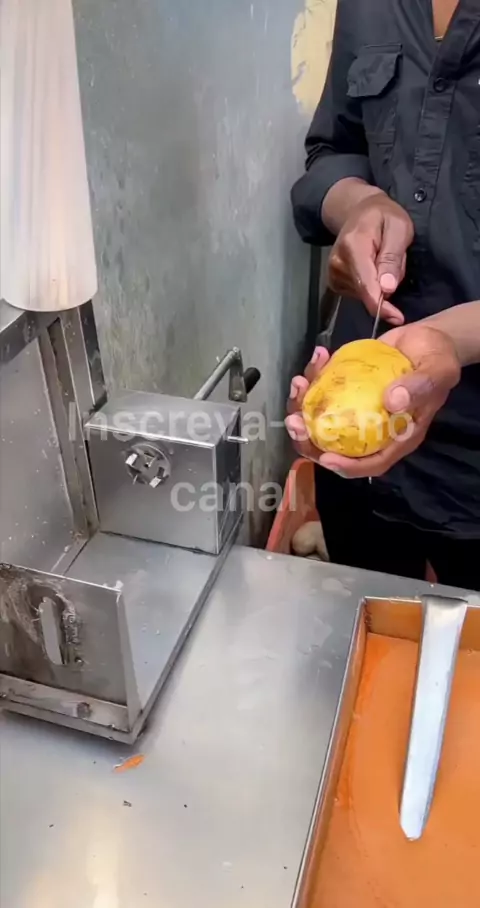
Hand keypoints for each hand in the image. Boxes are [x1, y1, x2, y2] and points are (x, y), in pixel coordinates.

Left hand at [285, 325, 460, 478]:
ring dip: (304, 404)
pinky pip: (325, 389)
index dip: (347, 466)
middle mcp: (373, 427)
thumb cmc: (438, 360)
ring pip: (323, 416)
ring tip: (299, 382)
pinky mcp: (347, 388)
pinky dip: (316, 375)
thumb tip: (392, 402)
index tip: (326, 458)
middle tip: (294, 421)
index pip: (371, 462)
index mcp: (397, 436)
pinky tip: (319, 356)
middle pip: (336, 444)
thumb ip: (418, 388)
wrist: (428, 338)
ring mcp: (357, 408)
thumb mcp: (437, 372)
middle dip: (309, 438)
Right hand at [328, 192, 413, 324]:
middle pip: (365, 292)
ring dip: (379, 286)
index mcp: (354, 247)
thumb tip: (387, 288)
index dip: (381, 305)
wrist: (358, 210)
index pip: (366, 284)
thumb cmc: (384, 216)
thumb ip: (392, 257)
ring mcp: (333, 273)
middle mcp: (338, 263)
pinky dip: (370, 287)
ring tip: (383, 260)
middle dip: (386, 287)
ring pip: (364, 295)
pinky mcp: (334, 281)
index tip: (396, 318)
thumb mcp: (399, 228)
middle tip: (396, 261)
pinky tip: (373, 269)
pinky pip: (358, 294)